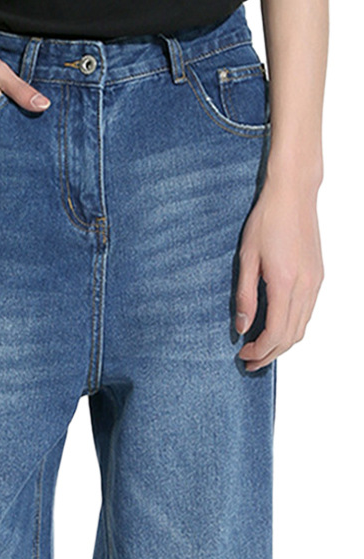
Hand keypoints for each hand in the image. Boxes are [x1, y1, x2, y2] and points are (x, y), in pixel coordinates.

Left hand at [234, 177, 322, 370]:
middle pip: (291, 336)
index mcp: (285, 283)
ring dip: (282, 344)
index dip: (259, 350)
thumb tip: (241, 327)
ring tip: (259, 351)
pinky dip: (292, 328)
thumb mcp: (246, 259)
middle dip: (270, 354)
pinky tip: (275, 329)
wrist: (294, 196)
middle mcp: (306, 286)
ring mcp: (315, 282)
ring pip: (302, 326)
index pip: (275, 332)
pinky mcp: (318, 276)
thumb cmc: (266, 222)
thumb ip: (244, 296)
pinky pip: (307, 312)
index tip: (242, 355)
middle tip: (248, 362)